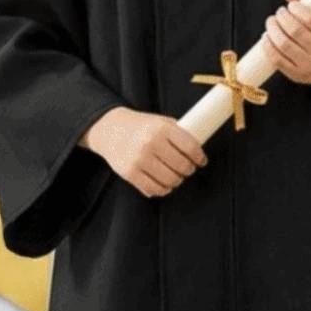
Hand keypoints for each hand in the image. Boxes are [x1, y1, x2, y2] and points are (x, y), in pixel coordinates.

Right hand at [81, 106, 207, 198]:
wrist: (109, 129)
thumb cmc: (140, 126)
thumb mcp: (160, 121)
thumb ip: (177, 133)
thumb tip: (197, 149)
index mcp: (162, 128)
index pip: (190, 147)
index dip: (199, 157)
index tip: (201, 161)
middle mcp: (151, 143)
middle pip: (182, 165)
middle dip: (189, 170)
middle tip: (188, 169)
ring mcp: (140, 159)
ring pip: (171, 180)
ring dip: (177, 181)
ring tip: (176, 177)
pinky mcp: (130, 173)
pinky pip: (154, 189)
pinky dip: (163, 190)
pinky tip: (164, 184)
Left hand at [261, 0, 310, 103]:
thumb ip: (310, 1)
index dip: (297, 9)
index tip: (291, 5)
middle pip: (295, 31)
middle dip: (281, 17)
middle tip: (279, 12)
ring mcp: (309, 65)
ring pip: (284, 45)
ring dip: (272, 30)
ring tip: (271, 22)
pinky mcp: (298, 75)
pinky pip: (278, 60)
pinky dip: (267, 47)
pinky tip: (266, 37)